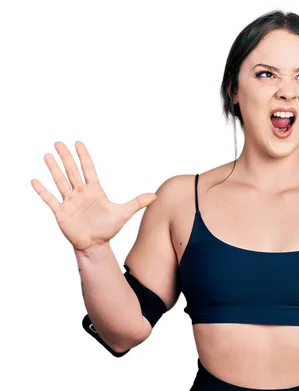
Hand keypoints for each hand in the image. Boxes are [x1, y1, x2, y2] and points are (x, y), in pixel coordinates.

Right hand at [31, 141, 156, 251]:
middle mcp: (80, 193)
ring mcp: (69, 202)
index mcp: (95, 190)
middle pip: (72, 171)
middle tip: (58, 142)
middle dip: (66, 157)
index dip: (83, 156)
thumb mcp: (123, 214)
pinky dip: (42, 190)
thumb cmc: (108, 228)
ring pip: (60, 181)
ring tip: (47, 155)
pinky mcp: (61, 213)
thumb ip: (137, 203)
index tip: (78, 143)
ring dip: (53, 169)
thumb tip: (155, 196)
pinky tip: (34, 180)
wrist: (95, 245)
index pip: (88, 169)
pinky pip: (50, 199)